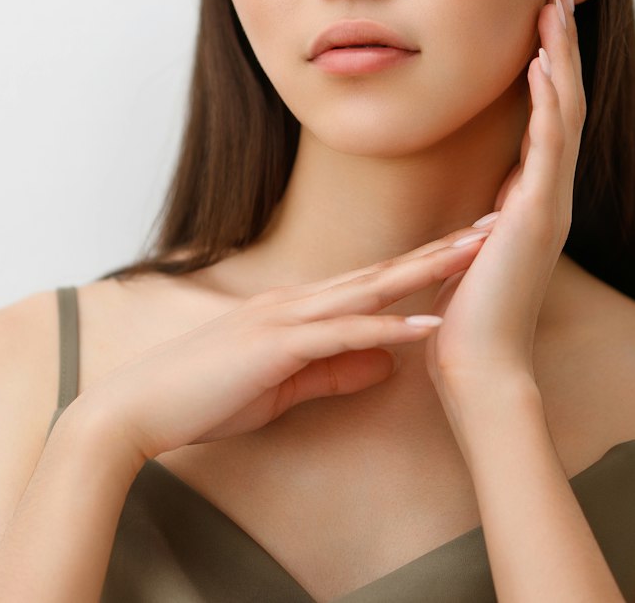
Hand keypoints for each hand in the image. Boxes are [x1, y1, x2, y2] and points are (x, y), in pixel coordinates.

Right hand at [77, 225, 493, 462]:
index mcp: (297, 309)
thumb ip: (336, 370)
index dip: (424, 263)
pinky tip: (427, 328)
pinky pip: (343, 334)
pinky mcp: (277, 346)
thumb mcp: (283, 386)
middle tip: (496, 226)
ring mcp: (285, 318)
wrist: (138, 407)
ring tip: (476, 258)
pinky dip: (388, 328)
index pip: (373, 280)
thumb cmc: (204, 398)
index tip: (470, 248)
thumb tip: (391, 361)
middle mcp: (296, 302)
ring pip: (369, 289)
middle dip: (440, 249)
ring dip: (426, 273)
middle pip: (382, 270)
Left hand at [422, 0, 587, 391]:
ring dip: (559, 56)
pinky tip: (540, 66)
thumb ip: (491, 221)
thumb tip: (491, 202)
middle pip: (565, 99)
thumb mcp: (478, 251)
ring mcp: (549, 204)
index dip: (549, 61)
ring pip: (563, 112)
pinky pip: (547, 148)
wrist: (479, 366)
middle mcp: (551, 194)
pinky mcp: (536, 218)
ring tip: (553, 6)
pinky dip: (545, 103)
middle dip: (561, 41)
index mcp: (535, 198)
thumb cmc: (469, 317)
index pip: (548, 113)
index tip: (541, 14)